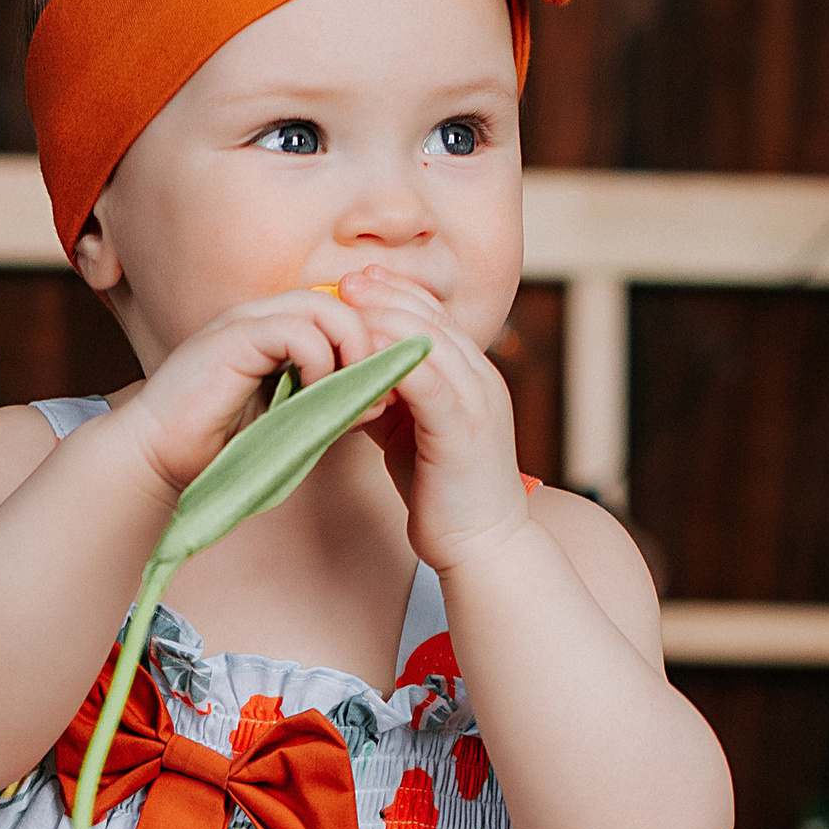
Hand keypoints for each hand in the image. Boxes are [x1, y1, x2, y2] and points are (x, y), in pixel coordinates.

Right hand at [118, 289, 408, 501]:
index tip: (384, 388)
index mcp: (277, 332)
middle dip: (370, 343)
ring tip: (349, 390)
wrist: (156, 458)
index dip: (371, 343)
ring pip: (326, 306)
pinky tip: (312, 393)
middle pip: (343, 300)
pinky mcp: (234, 338)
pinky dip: (319, 361)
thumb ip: (331, 406)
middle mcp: (263, 318)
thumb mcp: (292, 424)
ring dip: (350, 349)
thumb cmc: (219, 448)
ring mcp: (247, 323)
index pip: (343, 312)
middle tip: (376, 387)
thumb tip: (383, 398)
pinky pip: (297, 330)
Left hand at [332, 272, 531, 571]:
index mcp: (470, 377)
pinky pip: (426, 382)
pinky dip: (392, 362)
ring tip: (348, 304)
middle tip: (346, 281)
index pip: (434, 317)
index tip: (355, 281)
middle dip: (387, 294)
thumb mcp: (412, 432)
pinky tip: (359, 353)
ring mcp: (477, 401)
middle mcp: (480, 379)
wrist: (482, 547)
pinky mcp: (463, 429)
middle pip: (431, 318)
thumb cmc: (444, 494)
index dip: (396, 293)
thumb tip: (352, 374)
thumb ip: (392, 399)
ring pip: (430, 341)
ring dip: (386, 318)